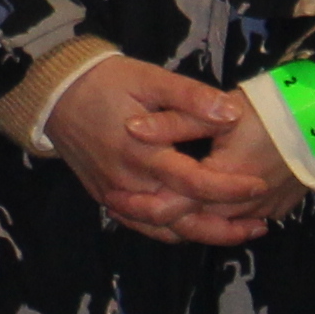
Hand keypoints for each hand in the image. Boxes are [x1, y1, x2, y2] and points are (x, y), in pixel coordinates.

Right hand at [43, 54, 300, 248]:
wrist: (54, 92)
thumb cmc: (106, 81)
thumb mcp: (150, 78)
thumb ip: (191, 98)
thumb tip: (233, 114)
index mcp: (142, 153)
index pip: (195, 183)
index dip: (230, 188)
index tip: (260, 185)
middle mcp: (129, 182)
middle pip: (183, 219)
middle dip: (224, 225)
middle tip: (260, 223)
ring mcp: (115, 194)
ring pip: (164, 229)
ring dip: (202, 235)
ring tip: (237, 232)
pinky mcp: (106, 197)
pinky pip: (142, 225)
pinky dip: (170, 232)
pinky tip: (194, 228)